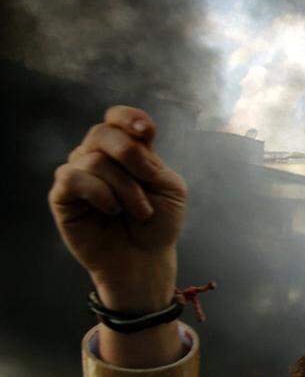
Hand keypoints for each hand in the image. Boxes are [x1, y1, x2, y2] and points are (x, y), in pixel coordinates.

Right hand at [47, 106, 187, 311]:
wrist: (145, 259)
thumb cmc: (158, 224)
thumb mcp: (170, 189)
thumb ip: (153, 163)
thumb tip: (125, 148)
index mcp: (127, 152)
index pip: (117, 119)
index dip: (128, 117)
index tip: (144, 132)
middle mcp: (98, 158)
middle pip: (103, 132)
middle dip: (130, 154)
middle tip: (148, 181)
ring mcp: (78, 174)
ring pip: (94, 159)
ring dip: (126, 187)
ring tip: (138, 212)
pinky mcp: (62, 196)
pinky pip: (72, 177)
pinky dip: (100, 193)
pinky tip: (112, 210)